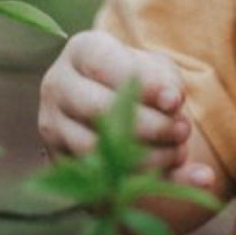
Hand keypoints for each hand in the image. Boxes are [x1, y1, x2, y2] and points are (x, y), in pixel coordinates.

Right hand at [38, 28, 215, 190]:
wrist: (112, 102)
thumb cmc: (138, 79)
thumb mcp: (157, 70)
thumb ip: (167, 82)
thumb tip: (173, 103)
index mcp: (82, 51)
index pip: (105, 64)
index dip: (143, 84)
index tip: (175, 102)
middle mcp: (58, 86)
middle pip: (98, 109)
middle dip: (148, 124)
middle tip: (182, 130)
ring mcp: (53, 126)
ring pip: (93, 148)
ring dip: (144, 156)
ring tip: (177, 152)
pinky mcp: (59, 161)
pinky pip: (95, 177)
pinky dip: (138, 183)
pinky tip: (171, 178)